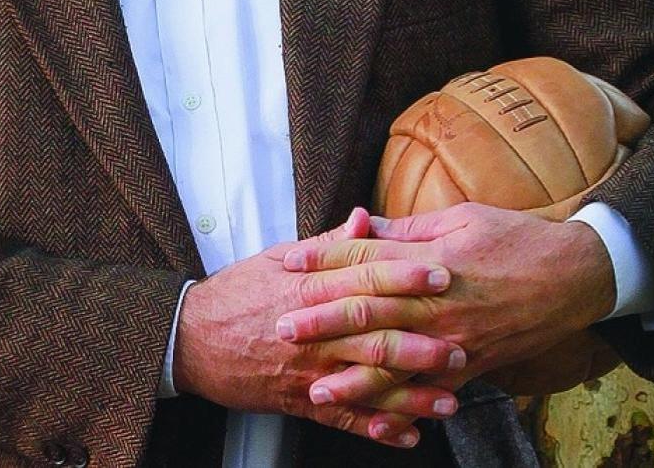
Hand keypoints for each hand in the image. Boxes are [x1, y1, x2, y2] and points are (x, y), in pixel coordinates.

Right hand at [173, 209, 464, 448]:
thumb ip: (329, 244)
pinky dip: (376, 429)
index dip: (406, 278)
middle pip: (375, 335)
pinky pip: (343, 419)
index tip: (442, 275)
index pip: (366, 278)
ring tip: (450, 399)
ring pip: (367, 384)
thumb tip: (365, 219)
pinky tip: (408, 436)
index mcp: (310, 288)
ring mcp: (308, 370)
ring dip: (411, 395)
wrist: (190, 337)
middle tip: (463, 344)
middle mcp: (314, 332)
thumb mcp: (278, 257)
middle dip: (421, 343)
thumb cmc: (238, 292)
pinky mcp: (299, 400)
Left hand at [280, 203, 615, 398]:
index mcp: (431, 261)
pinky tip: (376, 420)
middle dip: (322, 323)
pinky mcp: (473, 366)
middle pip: (370, 313)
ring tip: (316, 388)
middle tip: (281, 329)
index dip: (324, 261)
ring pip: (396, 363)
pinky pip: (432, 391)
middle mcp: (439, 305)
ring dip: (353, 378)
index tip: (288, 265)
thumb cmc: (515, 236)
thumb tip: (362, 226)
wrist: (575, 276)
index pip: (366, 260)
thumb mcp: (459, 216)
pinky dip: (403, 407)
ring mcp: (456, 341)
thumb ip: (407, 229)